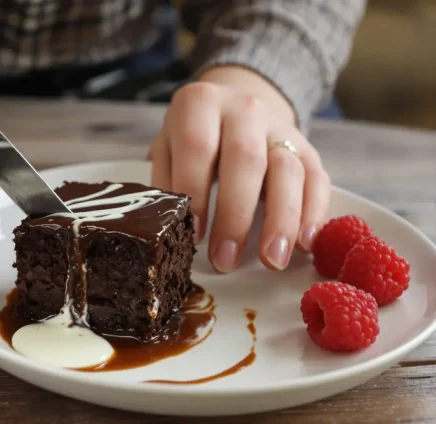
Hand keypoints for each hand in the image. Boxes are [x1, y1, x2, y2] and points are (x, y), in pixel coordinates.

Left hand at [150, 66, 330, 272]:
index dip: (196, 193)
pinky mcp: (307, 148)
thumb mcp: (169, 145)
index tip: (192, 236)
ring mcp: (279, 128)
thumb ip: (166, 179)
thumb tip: (167, 228)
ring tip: (273, 260)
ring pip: (288, 170)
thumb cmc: (194, 136)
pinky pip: (317, 179)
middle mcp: (244, 110)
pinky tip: (305, 244)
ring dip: (282, 220)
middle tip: (226, 260)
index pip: (198, 148)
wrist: (235, 104)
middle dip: (236, 216)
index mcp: (200, 104)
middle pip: (246, 160)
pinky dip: (314, 213)